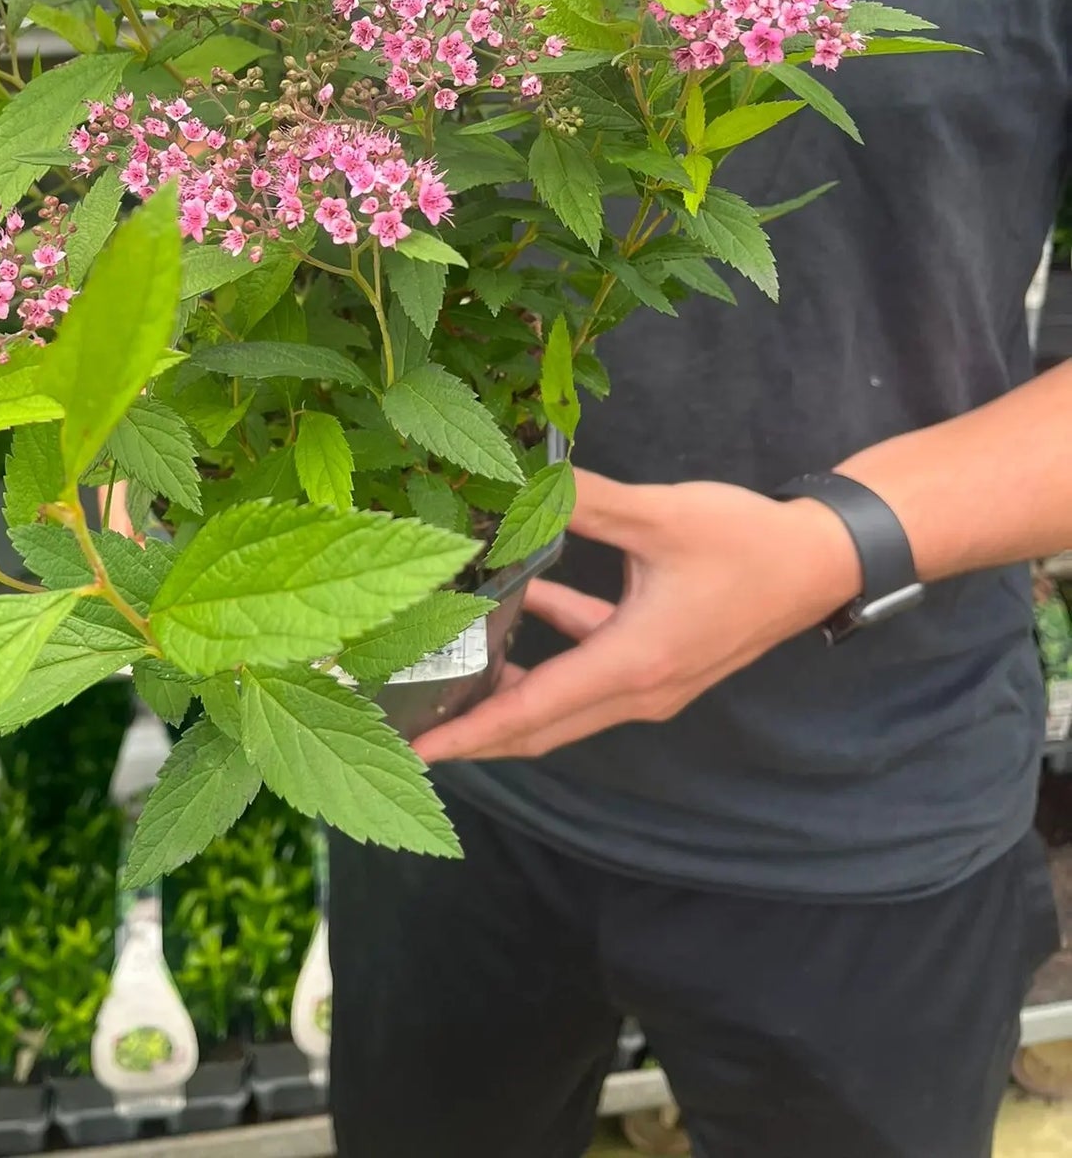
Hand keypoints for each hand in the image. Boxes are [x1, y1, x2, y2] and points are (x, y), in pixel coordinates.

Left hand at [414, 468, 862, 763]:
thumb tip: (522, 484)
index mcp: (633, 665)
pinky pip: (592, 670)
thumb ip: (583, 503)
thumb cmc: (748, 543)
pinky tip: (526, 601)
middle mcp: (639, 690)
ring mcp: (653, 683)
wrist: (821, 560)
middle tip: (410, 723)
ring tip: (451, 670)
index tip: (417, 747)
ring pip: (564, 703)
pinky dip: (554, 651)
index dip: (470, 731)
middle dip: (474, 731)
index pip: (533, 713)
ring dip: (510, 693)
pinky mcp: (663, 663)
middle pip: (540, 727)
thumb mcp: (659, 516)